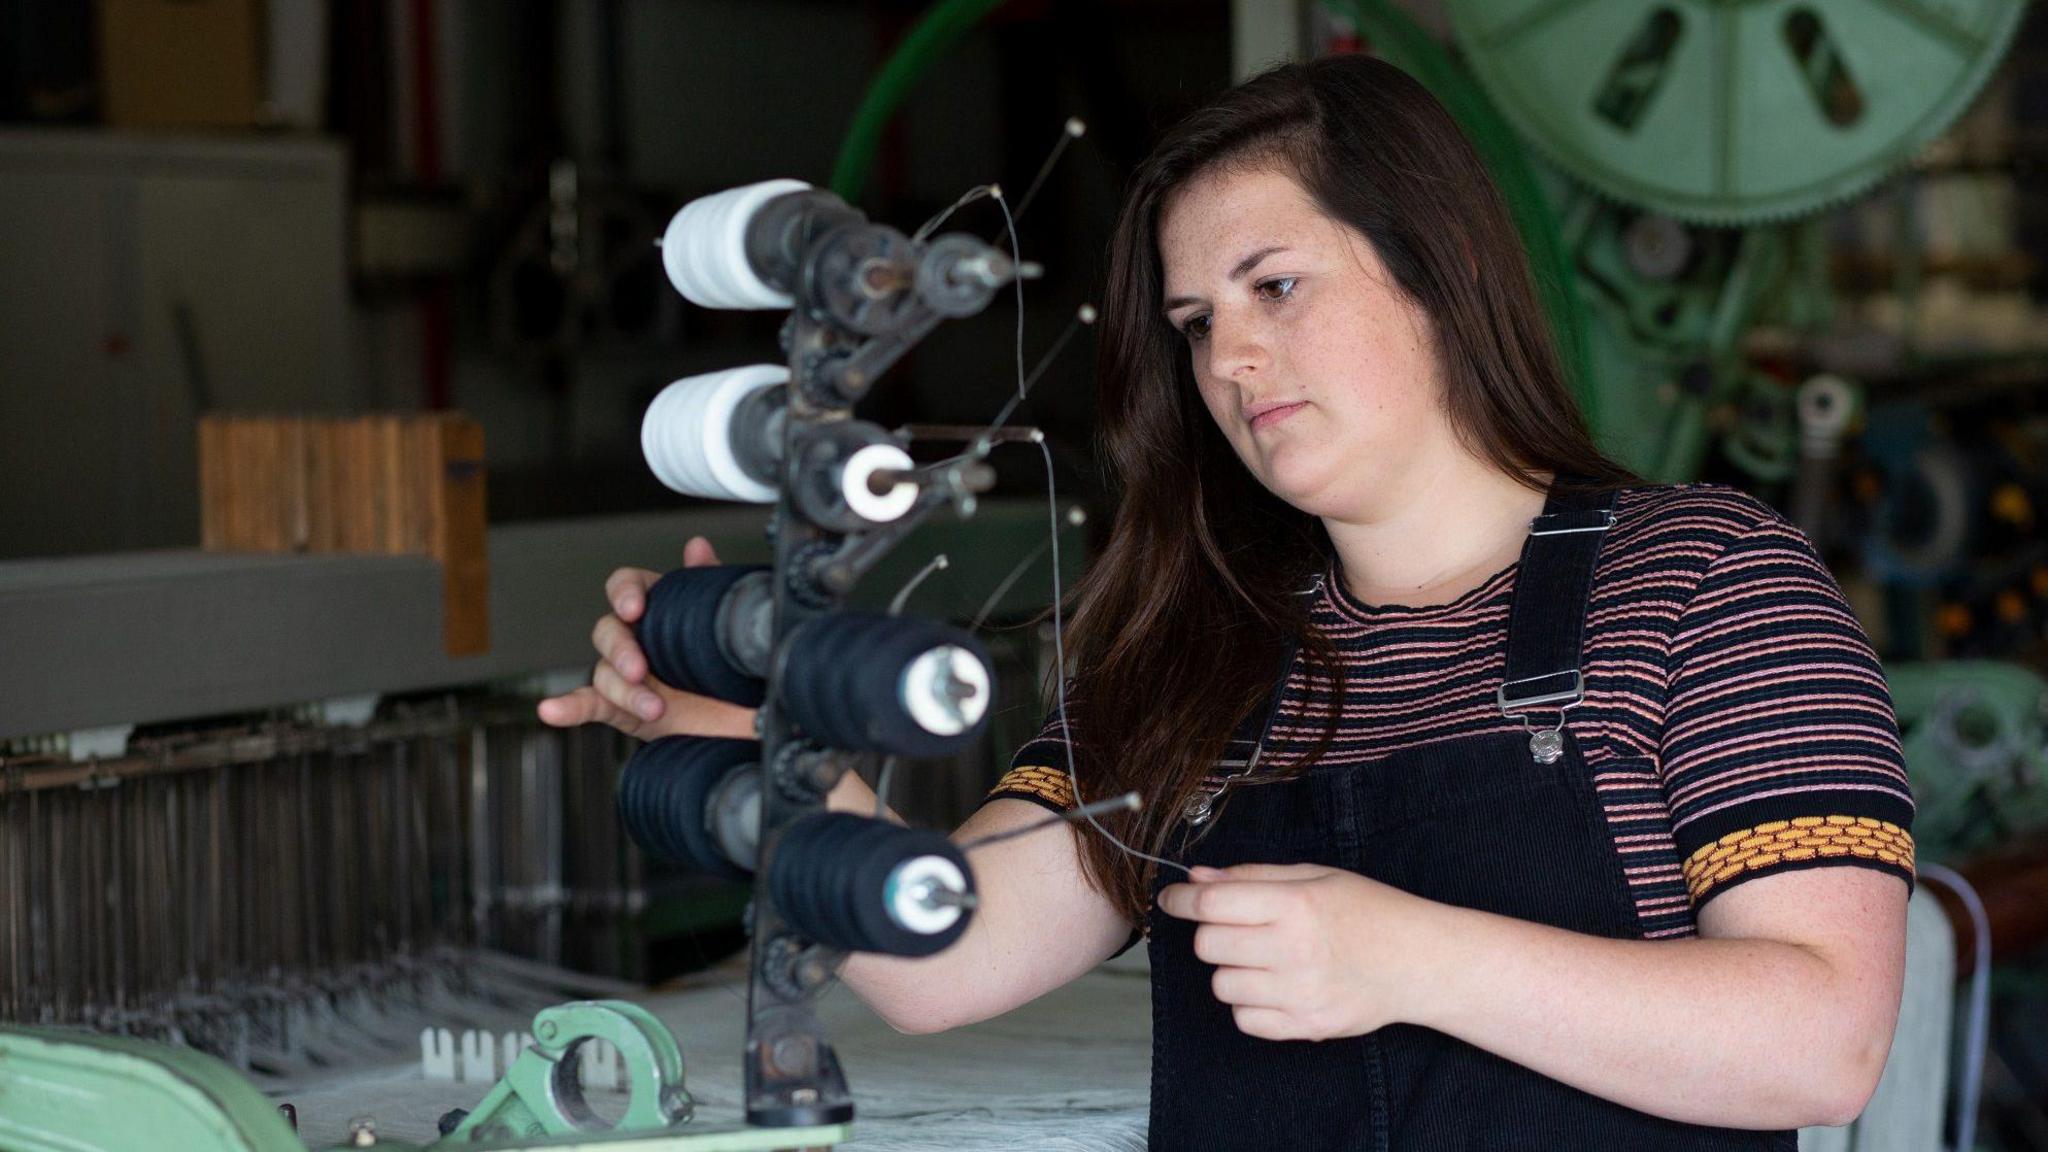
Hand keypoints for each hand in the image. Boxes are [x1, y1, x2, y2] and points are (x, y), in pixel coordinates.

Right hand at [536, 535, 758, 739]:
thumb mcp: (729, 626)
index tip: (635, 608)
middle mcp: (638, 637)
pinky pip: (588, 704)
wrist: (749, 718)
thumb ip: (709, 585)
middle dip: (621, 650)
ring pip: (604, 673)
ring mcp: (626, 674)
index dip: (624, 593)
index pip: (626, 585)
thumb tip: (696, 546)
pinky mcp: (621, 708)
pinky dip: (567, 708)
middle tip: (640, 669)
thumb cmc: (737, 669)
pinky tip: (552, 711)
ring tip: (654, 708)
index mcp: (659, 608)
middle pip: (607, 630)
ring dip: (625, 692)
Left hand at [1155, 862, 1433, 1041]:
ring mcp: (1298, 992)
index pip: (1211, 904)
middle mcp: (1293, 949)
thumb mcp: (1314, 876)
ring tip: (1263, 958)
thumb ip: (1252, 876)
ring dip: (1231, 970)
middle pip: (1208, 945)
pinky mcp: (1304, 1025)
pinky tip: (1273, 987)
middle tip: (1237, 927)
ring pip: (1221, 985)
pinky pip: (1244, 1020)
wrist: (1418, 961)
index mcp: (1294, 904)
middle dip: (1212, 933)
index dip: (1180, 899)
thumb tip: (1198, 878)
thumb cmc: (1369, 911)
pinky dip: (1248, 1004)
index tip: (1171, 899)